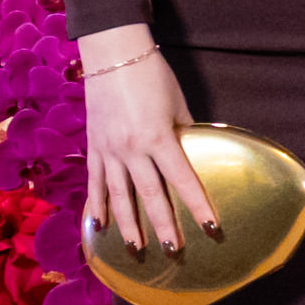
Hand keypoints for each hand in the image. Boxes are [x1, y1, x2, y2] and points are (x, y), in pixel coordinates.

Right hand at [79, 23, 214, 253]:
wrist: (113, 55)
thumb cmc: (153, 76)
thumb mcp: (178, 103)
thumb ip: (185, 132)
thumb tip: (192, 151)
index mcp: (158, 138)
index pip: (183, 180)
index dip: (198, 205)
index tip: (210, 227)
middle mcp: (132, 149)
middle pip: (150, 195)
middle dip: (163, 224)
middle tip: (173, 250)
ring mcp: (109, 150)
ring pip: (119, 195)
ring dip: (128, 224)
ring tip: (136, 248)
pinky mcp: (94, 146)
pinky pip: (96, 181)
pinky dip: (97, 204)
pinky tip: (99, 224)